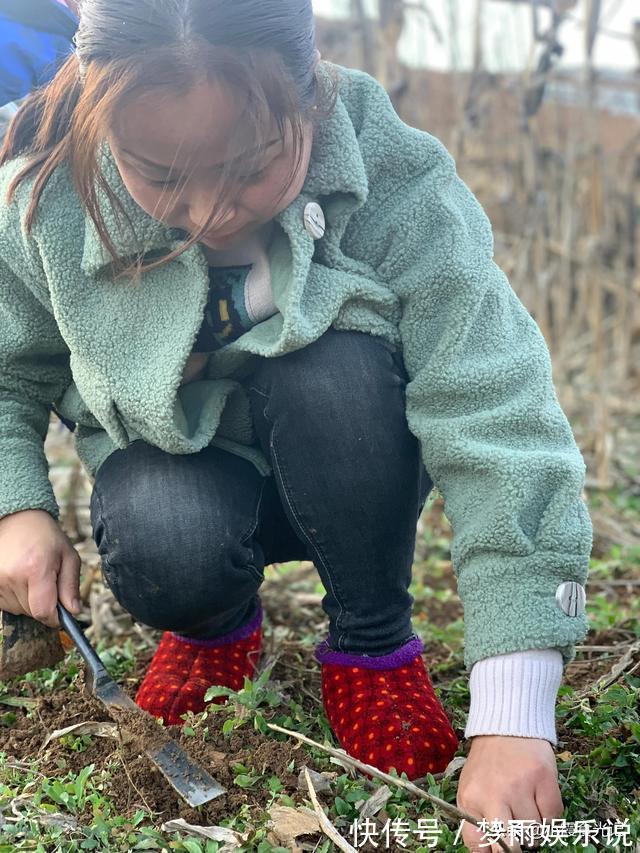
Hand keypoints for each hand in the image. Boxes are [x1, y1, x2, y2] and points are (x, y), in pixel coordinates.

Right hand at [0, 509, 80, 627]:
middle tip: (46, 582)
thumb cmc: (45, 536)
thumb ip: (71, 586)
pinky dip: (14, 597)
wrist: (17, 519)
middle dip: (43, 604)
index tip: (60, 613)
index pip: (43, 611)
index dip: (54, 617)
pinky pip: (4, 605)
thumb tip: (74, 611)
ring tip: (31, 576)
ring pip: (17, 610)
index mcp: (36, 568)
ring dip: (28, 600)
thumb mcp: (68, 556)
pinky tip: (19, 579)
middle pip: (31, 612)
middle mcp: (12, 576)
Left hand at [457, 735, 563, 851]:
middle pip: (510, 846)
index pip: (479, 846)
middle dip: (516, 848)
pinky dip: (549, 818)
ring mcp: (520, 786)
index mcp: (471, 799)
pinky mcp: (544, 778)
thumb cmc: (487, 765)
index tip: (499, 847)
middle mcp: (494, 795)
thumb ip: (475, 822)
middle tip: (517, 836)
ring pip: (535, 834)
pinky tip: (539, 802)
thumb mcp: (470, 790)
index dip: (492, 852)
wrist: (505, 726)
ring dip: (534, 829)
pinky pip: (553, 819)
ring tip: (525, 808)